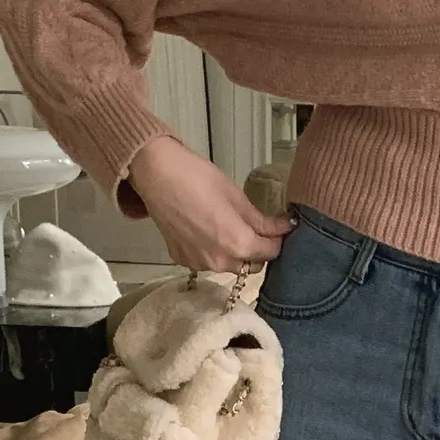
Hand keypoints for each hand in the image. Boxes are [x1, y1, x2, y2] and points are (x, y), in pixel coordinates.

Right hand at [125, 136, 293, 272]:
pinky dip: (213, 251)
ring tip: (228, 227)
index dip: (278, 240)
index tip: (279, 229)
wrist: (155, 173)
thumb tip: (284, 228)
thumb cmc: (196, 178)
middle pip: (252, 265)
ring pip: (230, 266)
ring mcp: (199, 263)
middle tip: (256, 228)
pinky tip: (206, 230)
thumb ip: (261, 220)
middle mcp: (220, 261)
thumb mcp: (236, 197)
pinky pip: (207, 261)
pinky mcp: (183, 259)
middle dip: (258, 250)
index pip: (271, 253)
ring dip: (236, 253)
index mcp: (238, 245)